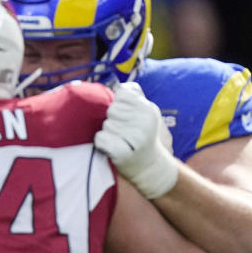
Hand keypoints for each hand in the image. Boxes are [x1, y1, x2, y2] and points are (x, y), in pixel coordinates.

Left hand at [94, 82, 177, 198]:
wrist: (151, 168)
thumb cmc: (144, 137)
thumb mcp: (147, 114)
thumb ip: (135, 97)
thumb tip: (120, 85)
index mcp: (149, 109)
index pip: (121, 94)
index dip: (119, 106)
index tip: (126, 118)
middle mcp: (144, 122)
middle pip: (111, 110)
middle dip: (113, 121)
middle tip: (124, 133)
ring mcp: (135, 137)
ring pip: (105, 125)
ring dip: (108, 134)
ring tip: (121, 141)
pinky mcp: (123, 152)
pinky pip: (100, 139)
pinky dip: (102, 144)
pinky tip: (113, 149)